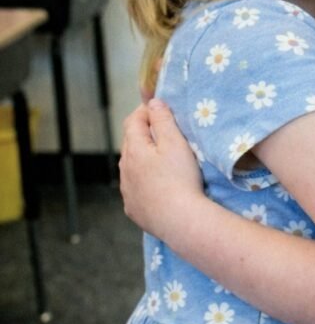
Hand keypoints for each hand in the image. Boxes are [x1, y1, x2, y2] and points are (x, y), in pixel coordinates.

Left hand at [119, 100, 203, 237]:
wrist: (180, 221)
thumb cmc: (180, 179)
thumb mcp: (175, 142)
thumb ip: (163, 120)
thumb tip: (153, 103)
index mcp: (134, 149)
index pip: (133, 121)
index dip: (145, 111)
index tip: (159, 108)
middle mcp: (125, 169)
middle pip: (130, 144)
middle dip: (143, 134)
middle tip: (163, 131)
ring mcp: (127, 191)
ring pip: (131, 167)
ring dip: (142, 159)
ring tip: (162, 160)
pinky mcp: (133, 209)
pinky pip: (135, 189)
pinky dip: (144, 182)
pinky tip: (158, 186)